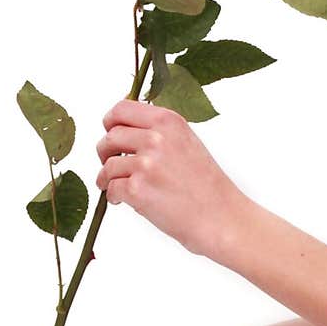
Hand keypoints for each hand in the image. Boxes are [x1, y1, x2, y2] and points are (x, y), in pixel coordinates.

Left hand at [96, 97, 242, 257]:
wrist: (221, 217)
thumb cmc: (206, 185)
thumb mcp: (187, 142)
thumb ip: (158, 130)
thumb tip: (123, 124)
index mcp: (169, 121)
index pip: (122, 108)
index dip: (110, 122)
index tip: (110, 132)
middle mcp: (156, 138)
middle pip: (110, 136)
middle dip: (105, 152)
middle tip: (112, 164)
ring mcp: (146, 164)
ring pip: (107, 165)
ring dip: (107, 179)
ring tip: (120, 187)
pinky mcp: (137, 189)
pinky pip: (110, 188)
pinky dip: (114, 197)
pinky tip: (125, 201)